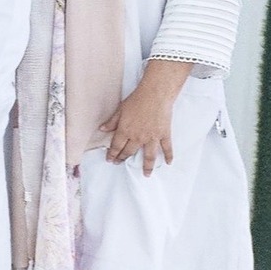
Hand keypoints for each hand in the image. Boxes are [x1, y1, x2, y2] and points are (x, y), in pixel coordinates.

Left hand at [101, 60, 187, 174]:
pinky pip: (166, 148)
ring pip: (149, 156)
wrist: (155, 95)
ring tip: (146, 174)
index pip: (116, 146)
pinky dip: (168, 156)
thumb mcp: (120, 110)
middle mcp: (138, 137)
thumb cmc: (136, 100)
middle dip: (123, 159)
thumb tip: (102, 129)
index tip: (110, 160)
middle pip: (129, 152)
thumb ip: (112, 122)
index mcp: (125, 131)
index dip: (112, 154)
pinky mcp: (164, 134)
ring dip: (147, 166)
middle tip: (119, 164)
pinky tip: (167, 163)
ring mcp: (152, 137)